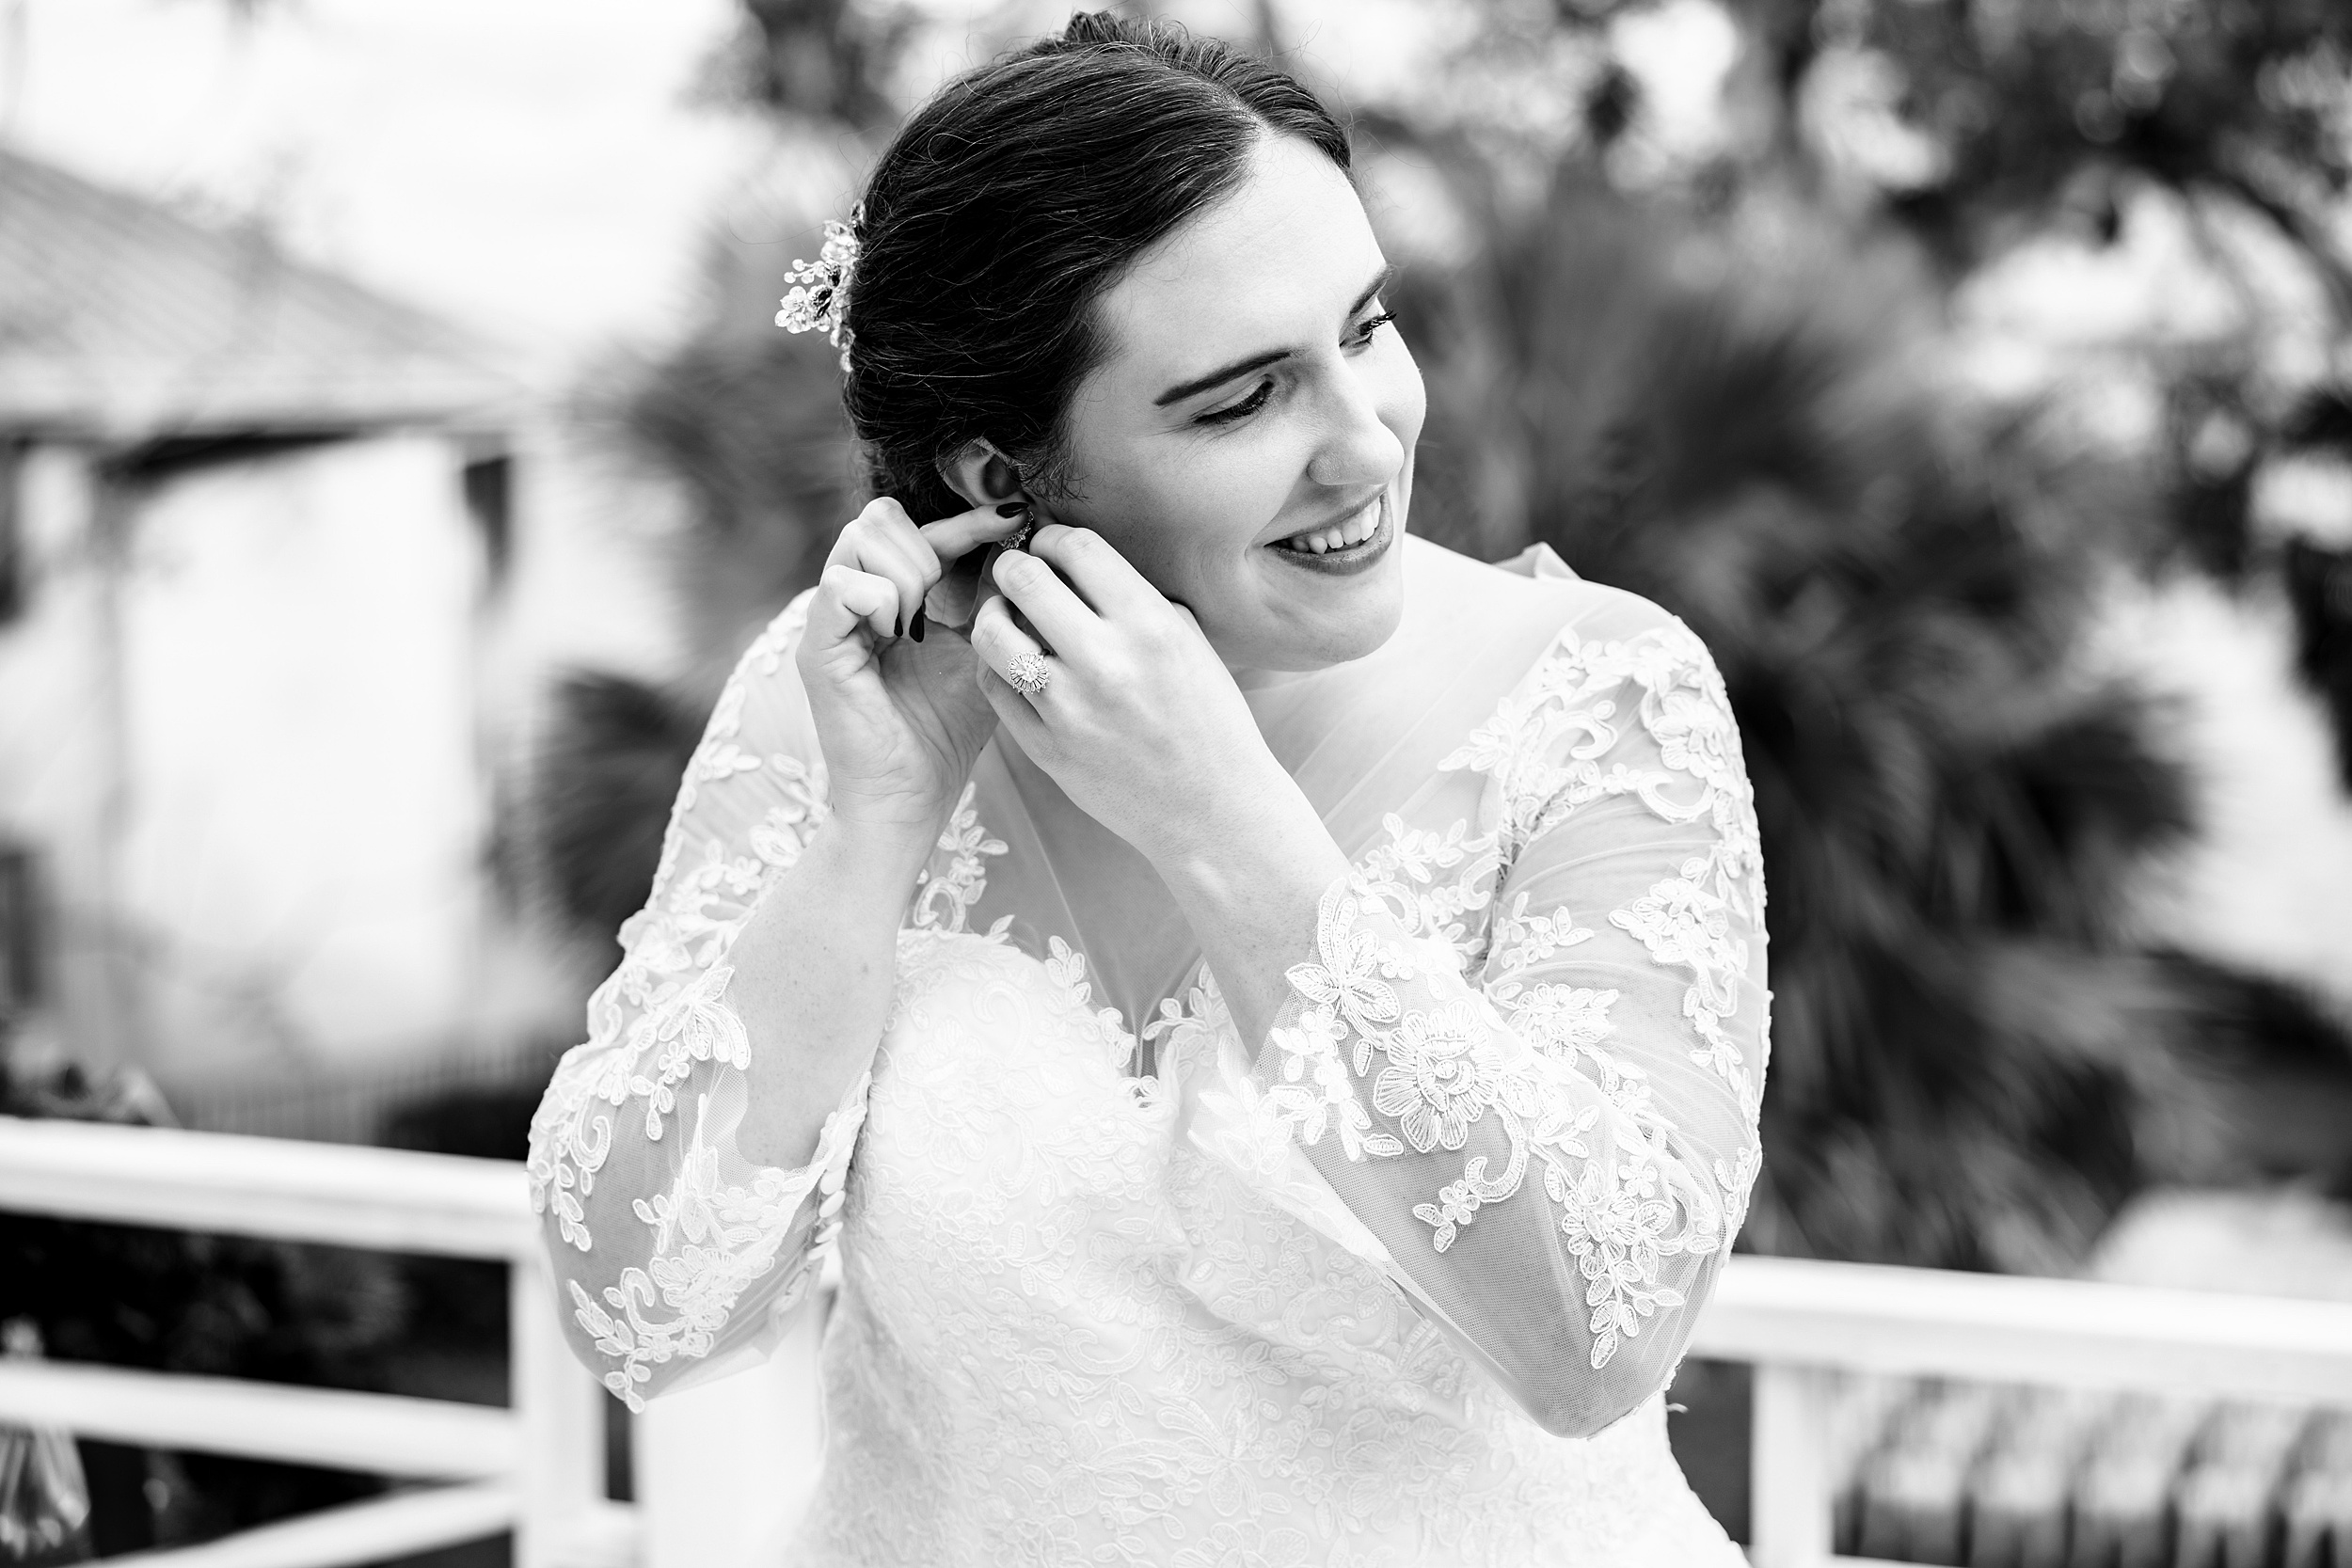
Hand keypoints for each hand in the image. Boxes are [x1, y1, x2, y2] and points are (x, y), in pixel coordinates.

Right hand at [798, 498, 1025, 833]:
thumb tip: (1021, 550)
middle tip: (950, 599)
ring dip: (906, 572)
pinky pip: (841, 586)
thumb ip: (989, 605)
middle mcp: (854, 603)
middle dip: (930, 544)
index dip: (966, 519)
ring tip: (921, 623)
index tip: (1014, 516)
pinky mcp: (817, 650)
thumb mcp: (980, 656)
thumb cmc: (944, 736)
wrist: (910, 801)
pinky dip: (880, 599)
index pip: (918, 529)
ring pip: (859, 539)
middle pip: (880, 518)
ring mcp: (831, 623)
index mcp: (890, 600)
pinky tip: (900, 634)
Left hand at [967, 524, 1292, 866]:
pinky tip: (1013, 665)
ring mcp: (1069, 708)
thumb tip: (1084, 566)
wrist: (1214, 810)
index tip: (1050, 547)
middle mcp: (1105, 661)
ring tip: (1007, 619)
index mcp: (1150, 625)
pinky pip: (994, 688)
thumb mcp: (1193, 646)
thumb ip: (1140, 600)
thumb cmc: (1210, 724)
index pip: (1077, 547)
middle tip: (1017, 574)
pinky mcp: (1046, 748)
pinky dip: (995, 667)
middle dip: (1013, 566)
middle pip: (1023, 579)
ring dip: (993, 615)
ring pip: (990, 633)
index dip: (1053, 538)